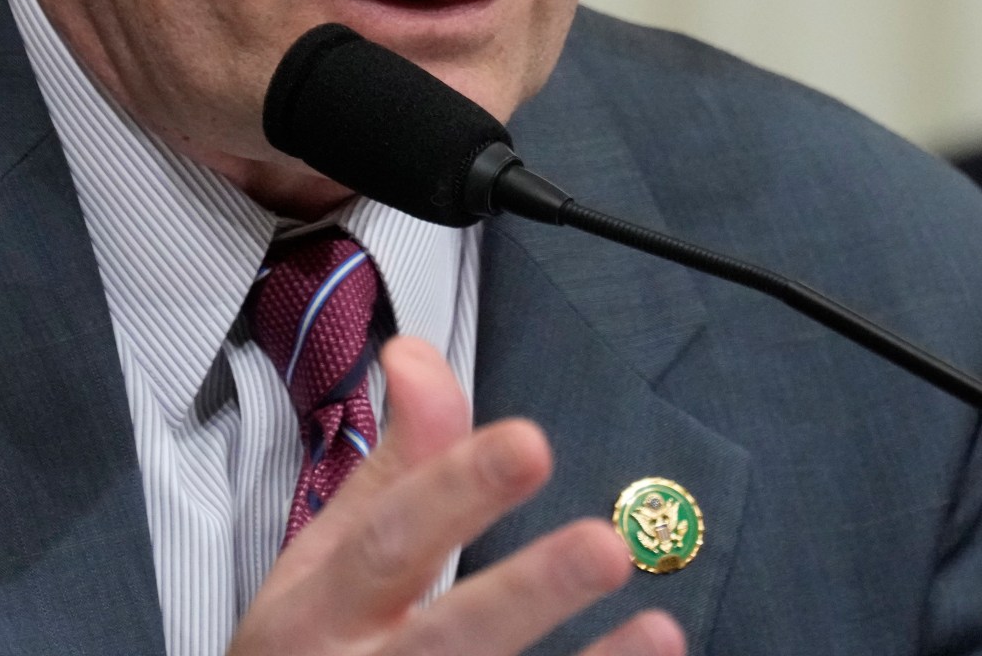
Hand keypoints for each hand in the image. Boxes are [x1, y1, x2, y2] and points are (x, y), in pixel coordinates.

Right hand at [226, 335, 682, 655]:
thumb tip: (419, 354)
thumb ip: (392, 466)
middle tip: (606, 546)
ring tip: (661, 632)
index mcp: (320, 611)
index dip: (456, 492)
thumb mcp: (322, 563)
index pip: (389, 542)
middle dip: (526, 593)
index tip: (529, 443)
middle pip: (444, 641)